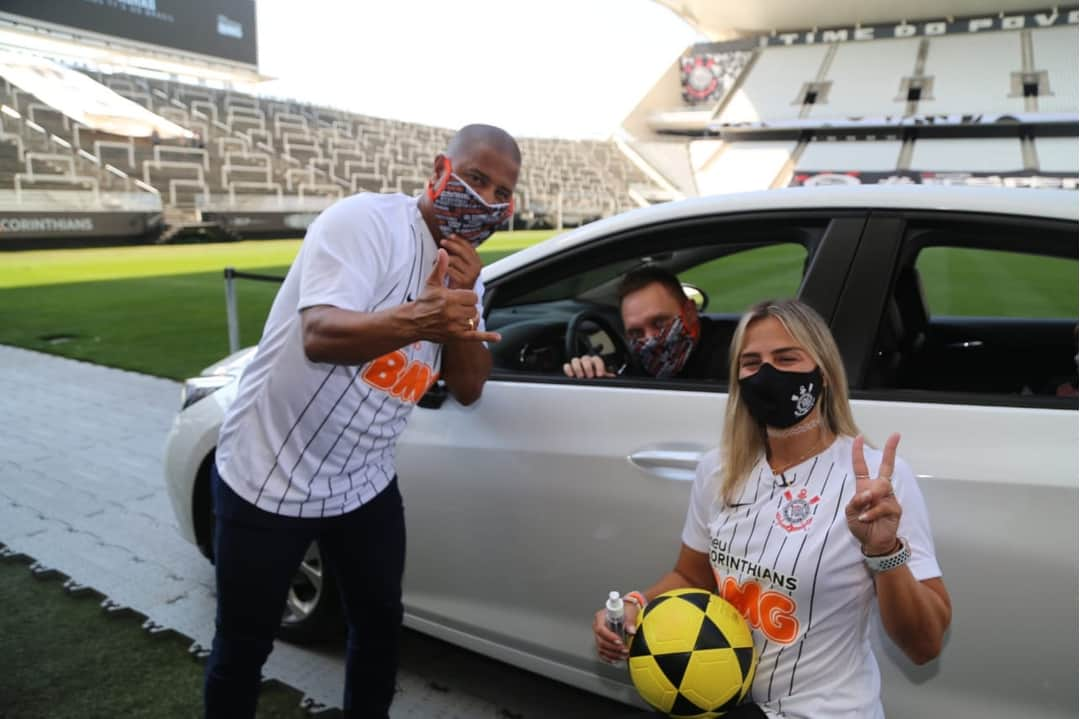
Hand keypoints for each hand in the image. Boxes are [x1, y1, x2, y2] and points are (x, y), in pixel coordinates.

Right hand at [412, 249, 499, 343]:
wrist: (413, 321)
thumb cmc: (424, 301)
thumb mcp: (432, 283)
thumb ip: (440, 267)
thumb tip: (443, 251)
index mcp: (449, 298)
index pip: (473, 297)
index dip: (468, 297)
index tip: (460, 298)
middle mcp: (453, 313)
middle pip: (474, 309)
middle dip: (468, 307)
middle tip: (457, 308)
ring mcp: (455, 326)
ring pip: (474, 321)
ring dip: (470, 319)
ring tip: (459, 316)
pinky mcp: (456, 336)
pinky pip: (474, 336)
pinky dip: (487, 337)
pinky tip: (497, 338)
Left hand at [440, 234, 482, 289]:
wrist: (458, 300)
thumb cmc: (458, 282)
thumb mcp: (461, 267)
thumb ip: (460, 255)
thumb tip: (451, 239)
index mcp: (478, 262)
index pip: (470, 247)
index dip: (460, 240)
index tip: (451, 236)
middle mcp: (477, 268)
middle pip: (463, 251)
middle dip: (452, 245)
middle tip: (442, 242)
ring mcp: (471, 275)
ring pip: (455, 260)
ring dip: (444, 257)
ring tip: (437, 259)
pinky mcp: (464, 281)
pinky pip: (450, 269)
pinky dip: (442, 267)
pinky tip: (438, 268)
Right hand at [563, 355, 614, 378]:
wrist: (588, 383)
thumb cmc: (595, 379)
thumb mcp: (602, 379)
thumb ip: (607, 377)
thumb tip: (613, 377)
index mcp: (595, 362)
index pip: (597, 359)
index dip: (598, 366)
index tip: (599, 374)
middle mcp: (586, 362)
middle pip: (585, 358)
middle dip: (588, 368)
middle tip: (590, 376)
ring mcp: (577, 364)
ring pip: (575, 360)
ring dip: (578, 368)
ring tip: (581, 377)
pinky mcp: (569, 369)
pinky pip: (567, 366)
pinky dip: (568, 370)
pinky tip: (572, 375)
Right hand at [593, 601, 639, 662]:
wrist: (626, 611)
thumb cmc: (625, 609)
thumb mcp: (629, 611)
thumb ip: (630, 620)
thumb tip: (631, 630)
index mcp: (600, 617)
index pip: (600, 629)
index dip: (609, 637)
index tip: (619, 641)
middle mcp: (597, 626)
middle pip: (600, 641)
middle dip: (613, 648)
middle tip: (625, 650)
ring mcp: (599, 636)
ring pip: (601, 648)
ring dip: (613, 654)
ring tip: (624, 655)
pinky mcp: (602, 642)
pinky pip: (602, 653)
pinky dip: (609, 658)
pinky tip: (616, 659)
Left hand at [845, 433, 901, 555]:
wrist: (873, 543)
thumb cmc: (861, 526)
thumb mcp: (850, 513)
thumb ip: (855, 501)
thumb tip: (868, 493)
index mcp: (865, 487)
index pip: (861, 467)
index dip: (858, 453)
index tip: (859, 437)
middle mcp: (878, 489)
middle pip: (886, 467)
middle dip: (890, 450)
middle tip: (896, 435)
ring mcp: (889, 497)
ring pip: (880, 487)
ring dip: (869, 498)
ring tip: (863, 512)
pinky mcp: (895, 508)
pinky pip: (882, 506)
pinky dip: (871, 513)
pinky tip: (866, 519)